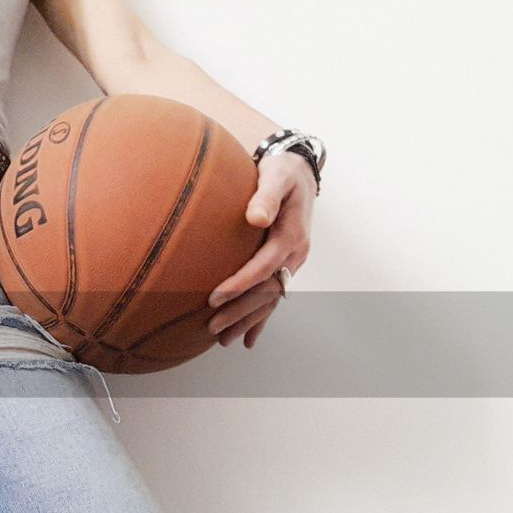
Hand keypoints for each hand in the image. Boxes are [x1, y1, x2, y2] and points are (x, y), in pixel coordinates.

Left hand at [207, 150, 316, 347]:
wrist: (299, 171)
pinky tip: (248, 338)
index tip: (215, 297)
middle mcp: (295, 254)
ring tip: (224, 341)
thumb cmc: (282, 172)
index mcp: (292, 235)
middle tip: (213, 329)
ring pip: (270, 299)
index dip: (240, 283)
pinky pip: (272, 296)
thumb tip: (257, 217)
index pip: (264, 266)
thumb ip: (266, 196)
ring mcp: (292, 262)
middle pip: (266, 291)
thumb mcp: (276, 176)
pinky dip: (261, 319)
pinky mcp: (284, 264)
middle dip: (240, 312)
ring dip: (248, 321)